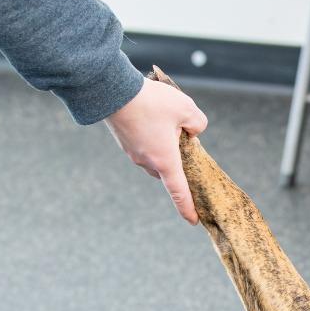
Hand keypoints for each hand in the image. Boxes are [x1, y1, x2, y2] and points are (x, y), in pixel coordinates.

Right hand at [104, 78, 207, 223]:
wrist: (111, 89)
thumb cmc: (151, 101)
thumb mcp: (186, 108)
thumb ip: (198, 124)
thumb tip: (192, 132)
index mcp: (165, 161)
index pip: (179, 191)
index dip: (188, 208)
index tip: (194, 220)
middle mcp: (147, 162)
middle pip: (170, 170)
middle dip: (180, 160)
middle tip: (186, 138)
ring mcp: (133, 153)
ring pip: (157, 157)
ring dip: (166, 145)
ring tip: (167, 121)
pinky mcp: (124, 143)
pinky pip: (145, 147)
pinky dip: (153, 138)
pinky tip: (152, 117)